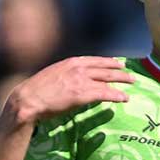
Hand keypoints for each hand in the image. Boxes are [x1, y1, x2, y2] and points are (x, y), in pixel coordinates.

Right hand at [9, 57, 133, 123]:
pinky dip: (117, 95)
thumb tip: (71, 81)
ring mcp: (81, 80)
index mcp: (70, 62)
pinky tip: (124, 98)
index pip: (94, 60)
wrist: (28, 99)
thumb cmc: (34, 91)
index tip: (116, 62)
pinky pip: (105, 93)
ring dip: (122, 81)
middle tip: (129, 73)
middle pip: (105, 67)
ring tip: (131, 83)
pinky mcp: (83, 94)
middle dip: (119, 70)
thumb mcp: (51, 75)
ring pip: (108, 79)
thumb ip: (64, 74)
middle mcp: (78, 68)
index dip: (108, 62)